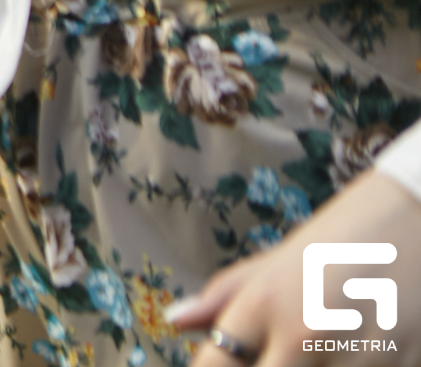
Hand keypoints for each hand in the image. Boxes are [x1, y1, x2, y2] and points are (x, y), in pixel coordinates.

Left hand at [167, 170, 420, 366]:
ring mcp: (354, 358)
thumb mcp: (275, 262)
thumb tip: (175, 319)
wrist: (418, 220)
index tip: (218, 364)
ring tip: (319, 340)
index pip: (215, 366)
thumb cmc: (340, 241)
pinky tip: (349, 347)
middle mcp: (303, 335)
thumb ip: (223, 297)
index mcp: (263, 305)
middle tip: (275, 352)